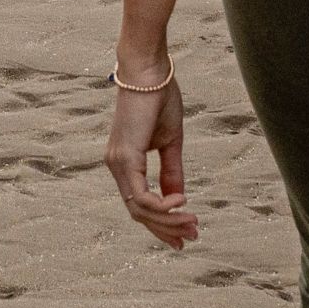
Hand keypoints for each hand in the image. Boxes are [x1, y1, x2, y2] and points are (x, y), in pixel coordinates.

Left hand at [105, 68, 194, 247]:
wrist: (150, 71)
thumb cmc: (159, 99)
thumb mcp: (170, 142)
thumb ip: (171, 172)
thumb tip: (177, 199)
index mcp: (125, 162)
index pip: (139, 203)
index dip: (162, 222)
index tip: (185, 233)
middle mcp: (116, 166)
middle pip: (138, 212)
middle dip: (166, 229)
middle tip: (192, 236)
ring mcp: (118, 163)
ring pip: (139, 209)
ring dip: (168, 220)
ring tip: (192, 222)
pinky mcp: (125, 157)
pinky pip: (140, 195)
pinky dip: (161, 205)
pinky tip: (181, 202)